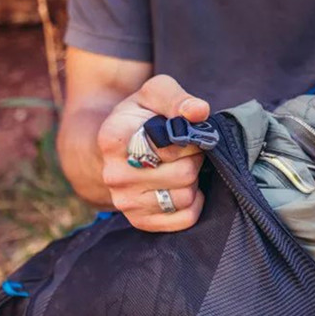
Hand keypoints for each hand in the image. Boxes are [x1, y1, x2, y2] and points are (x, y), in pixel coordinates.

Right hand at [97, 75, 209, 230]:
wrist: (118, 147)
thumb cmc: (141, 117)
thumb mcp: (155, 94)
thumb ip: (177, 99)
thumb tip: (200, 112)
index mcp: (114, 140)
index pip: (169, 147)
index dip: (187, 138)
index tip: (183, 132)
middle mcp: (115, 175)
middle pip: (183, 174)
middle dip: (194, 159)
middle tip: (188, 151)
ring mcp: (125, 202)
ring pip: (185, 198)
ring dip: (194, 181)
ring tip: (182, 166)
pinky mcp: (140, 221)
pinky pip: (185, 218)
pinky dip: (194, 203)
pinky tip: (183, 187)